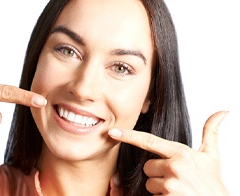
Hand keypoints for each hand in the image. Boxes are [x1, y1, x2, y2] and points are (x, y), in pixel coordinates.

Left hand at [108, 111, 228, 194]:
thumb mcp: (212, 156)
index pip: (149, 141)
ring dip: (160, 187)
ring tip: (177, 188)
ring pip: (150, 183)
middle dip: (157, 173)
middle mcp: (175, 167)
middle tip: (175, 177)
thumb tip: (222, 111)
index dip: (129, 136)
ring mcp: (171, 184)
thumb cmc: (213, 182)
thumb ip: (211, 132)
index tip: (113, 132)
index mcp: (181, 153)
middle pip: (147, 167)